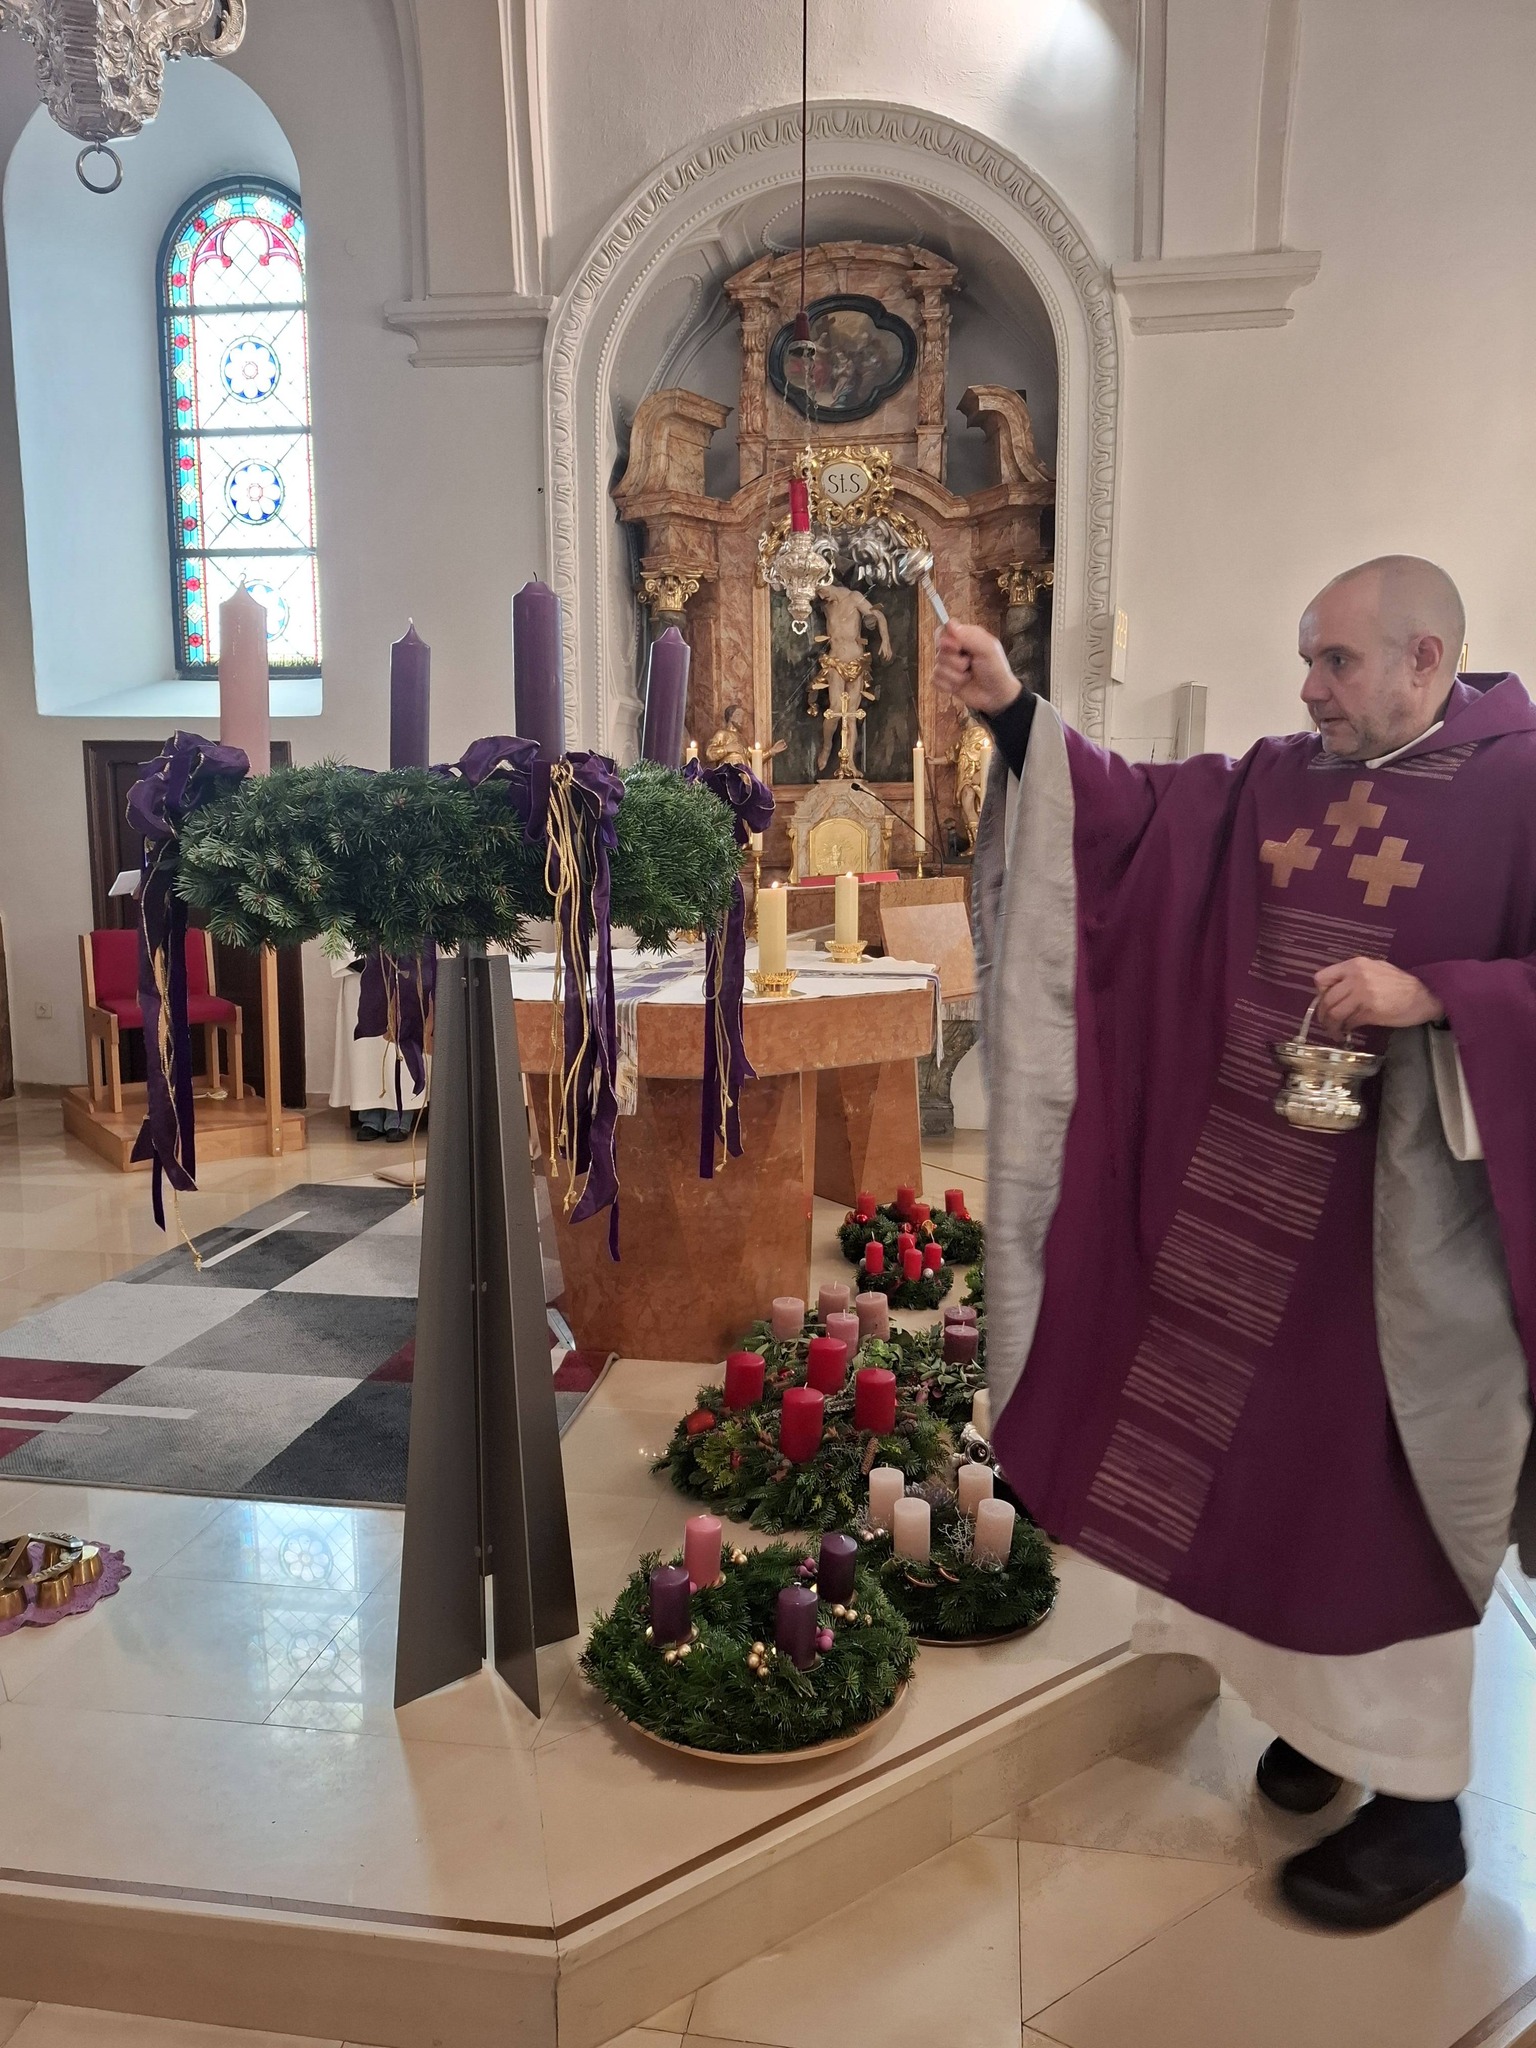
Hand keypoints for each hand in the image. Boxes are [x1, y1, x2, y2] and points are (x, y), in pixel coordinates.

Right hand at [933, 622, 1022, 717]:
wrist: (996, 695)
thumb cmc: (995, 669)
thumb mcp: (988, 649)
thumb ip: (969, 636)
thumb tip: (949, 624)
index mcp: (963, 637)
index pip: (942, 632)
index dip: (947, 641)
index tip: (958, 648)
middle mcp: (953, 650)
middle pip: (938, 652)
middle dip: (956, 662)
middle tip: (970, 664)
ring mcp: (947, 666)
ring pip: (937, 668)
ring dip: (955, 676)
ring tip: (969, 676)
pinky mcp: (944, 681)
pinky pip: (935, 681)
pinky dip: (949, 685)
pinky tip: (960, 686)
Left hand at [1313, 957, 1444, 1033]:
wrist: (1424, 997)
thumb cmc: (1400, 984)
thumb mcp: (1376, 970)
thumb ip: (1354, 976)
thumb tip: (1335, 990)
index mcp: (1355, 965)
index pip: (1321, 978)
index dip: (1320, 993)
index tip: (1326, 1002)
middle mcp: (1356, 977)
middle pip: (1326, 999)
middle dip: (1323, 1015)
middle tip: (1326, 1023)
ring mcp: (1362, 993)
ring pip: (1334, 1013)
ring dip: (1331, 1026)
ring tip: (1335, 1031)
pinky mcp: (1369, 1010)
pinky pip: (1349, 1022)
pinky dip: (1345, 1029)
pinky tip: (1348, 1033)